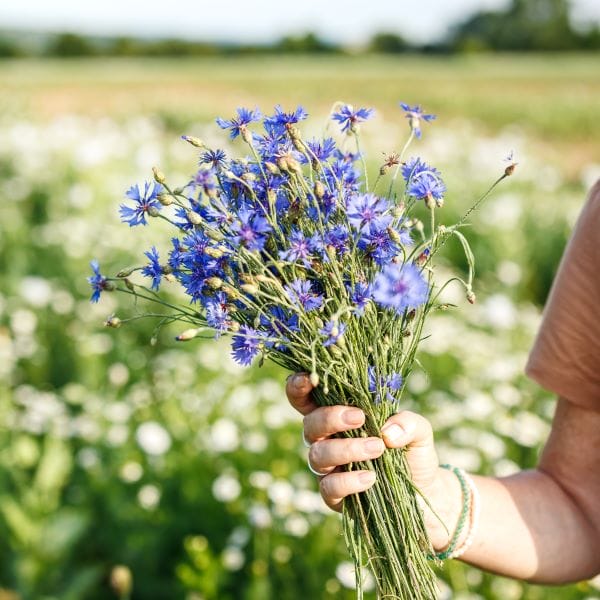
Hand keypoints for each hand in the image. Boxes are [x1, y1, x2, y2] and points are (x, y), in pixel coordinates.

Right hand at [286, 372, 461, 549]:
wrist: (424, 491)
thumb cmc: (411, 449)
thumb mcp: (418, 430)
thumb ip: (408, 422)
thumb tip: (388, 432)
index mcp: (337, 414)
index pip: (306, 398)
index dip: (298, 386)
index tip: (310, 378)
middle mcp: (325, 439)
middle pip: (309, 424)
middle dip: (330, 418)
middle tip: (360, 418)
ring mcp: (327, 468)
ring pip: (318, 454)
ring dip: (346, 449)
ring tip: (378, 448)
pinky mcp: (334, 495)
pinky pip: (329, 486)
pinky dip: (349, 480)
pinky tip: (371, 477)